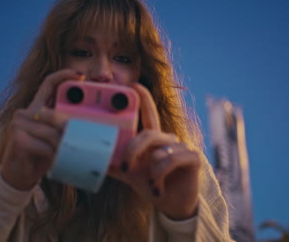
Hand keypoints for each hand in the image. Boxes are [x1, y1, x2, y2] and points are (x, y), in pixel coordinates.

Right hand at [0, 69, 84, 189]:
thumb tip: (91, 122)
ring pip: (51, 132)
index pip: (48, 84)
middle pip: (56, 113)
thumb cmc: (41, 155)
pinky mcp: (16, 137)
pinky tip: (57, 159)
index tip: (80, 75)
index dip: (63, 75)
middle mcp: (26, 112)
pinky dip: (54, 154)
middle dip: (71, 127)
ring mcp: (19, 123)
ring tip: (71, 153)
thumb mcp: (57, 137)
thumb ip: (67, 126)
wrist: (20, 175)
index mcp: (37, 107)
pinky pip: (44, 145)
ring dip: (63, 146)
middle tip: (86, 135)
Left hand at [109, 83, 200, 219]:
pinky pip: (173, 159)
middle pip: (149, 133)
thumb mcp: (131, 174)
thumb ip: (116, 165)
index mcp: (153, 139)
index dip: (143, 98)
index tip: (133, 84)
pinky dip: (161, 175)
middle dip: (133, 149)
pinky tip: (159, 186)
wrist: (172, 205)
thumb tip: (94, 159)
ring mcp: (182, 146)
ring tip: (151, 183)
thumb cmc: (152, 184)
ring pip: (159, 150)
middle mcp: (168, 139)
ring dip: (151, 170)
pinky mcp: (194, 157)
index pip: (148, 114)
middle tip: (126, 167)